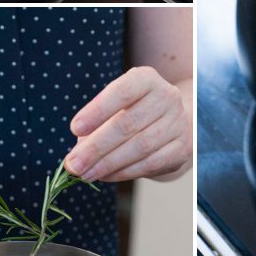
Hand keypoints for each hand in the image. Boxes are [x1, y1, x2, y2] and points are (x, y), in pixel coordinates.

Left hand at [64, 67, 191, 181]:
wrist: (172, 122)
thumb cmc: (134, 110)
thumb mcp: (116, 105)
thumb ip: (97, 123)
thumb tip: (78, 152)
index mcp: (147, 79)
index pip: (122, 92)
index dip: (98, 111)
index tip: (74, 129)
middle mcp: (167, 96)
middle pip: (128, 123)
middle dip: (96, 147)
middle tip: (73, 164)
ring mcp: (178, 122)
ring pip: (140, 146)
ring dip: (108, 163)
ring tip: (85, 173)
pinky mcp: (182, 148)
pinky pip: (151, 163)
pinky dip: (125, 172)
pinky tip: (106, 176)